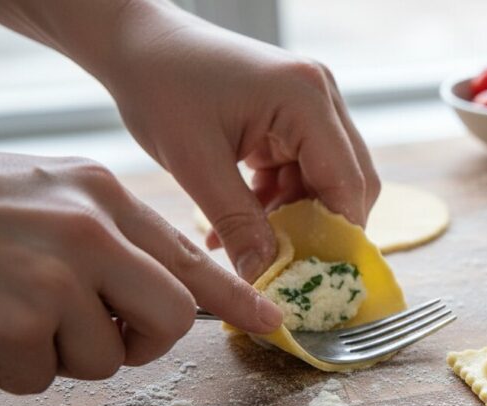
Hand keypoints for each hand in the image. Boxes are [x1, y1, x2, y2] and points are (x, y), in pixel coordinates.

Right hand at [0, 152, 281, 393]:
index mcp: (102, 194)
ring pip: (104, 358)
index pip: (191, 256)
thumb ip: (113, 234)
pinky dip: (11, 365)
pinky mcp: (12, 327)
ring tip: (10, 307)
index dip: (237, 298)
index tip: (270, 323)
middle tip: (98, 329)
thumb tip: (173, 287)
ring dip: (60, 350)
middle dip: (140, 340)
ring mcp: (52, 279)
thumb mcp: (50, 194)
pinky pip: (41, 377)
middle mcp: (88, 232)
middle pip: (169, 318)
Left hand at [102, 3, 379, 279]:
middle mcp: (321, 97)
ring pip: (326, 183)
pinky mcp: (293, 117)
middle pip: (350, 183)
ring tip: (246, 247)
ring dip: (293, 220)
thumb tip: (264, 279)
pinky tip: (238, 225)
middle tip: (289, 270)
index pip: (347, 183)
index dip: (338, 237)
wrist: (136, 43)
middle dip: (320, 231)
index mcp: (305, 99)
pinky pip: (302, 173)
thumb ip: (238, 223)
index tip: (315, 281)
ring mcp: (311, 106)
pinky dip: (277, 204)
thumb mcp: (195, 163)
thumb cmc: (160, 85)